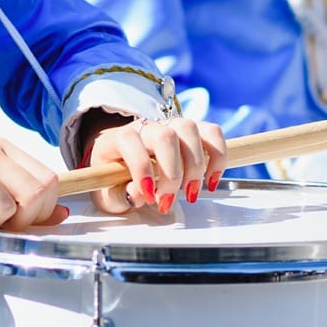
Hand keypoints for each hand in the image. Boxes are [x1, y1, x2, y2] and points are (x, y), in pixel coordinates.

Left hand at [82, 116, 226, 214]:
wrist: (123, 164)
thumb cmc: (115, 180)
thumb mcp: (108, 195)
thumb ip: (119, 196)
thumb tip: (139, 194)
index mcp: (118, 138)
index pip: (130, 140)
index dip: (141, 168)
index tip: (148, 195)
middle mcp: (146, 127)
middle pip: (165, 136)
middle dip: (172, 174)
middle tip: (168, 201)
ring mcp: (170, 125)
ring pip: (190, 129)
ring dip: (196, 166)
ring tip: (191, 193)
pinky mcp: (191, 132)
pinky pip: (212, 132)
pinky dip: (218, 156)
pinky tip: (210, 180)